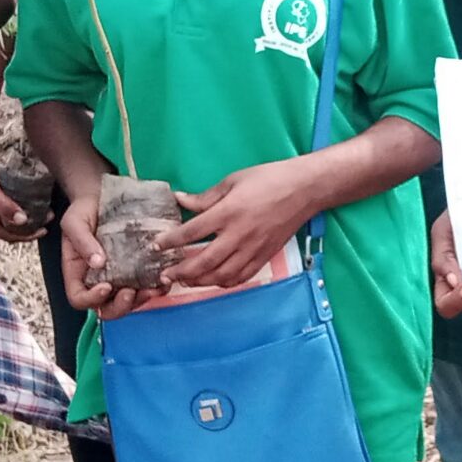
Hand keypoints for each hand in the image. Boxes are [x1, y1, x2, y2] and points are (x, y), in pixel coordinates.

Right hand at [0, 142, 40, 243]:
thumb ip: (4, 207)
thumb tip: (22, 221)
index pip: (9, 236)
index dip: (27, 236)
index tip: (44, 229)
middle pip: (11, 230)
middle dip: (29, 227)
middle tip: (46, 218)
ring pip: (10, 219)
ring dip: (27, 218)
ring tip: (42, 211)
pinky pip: (9, 209)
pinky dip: (20, 208)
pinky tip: (31, 202)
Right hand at [59, 183, 149, 318]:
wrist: (100, 196)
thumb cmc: (83, 211)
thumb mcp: (74, 222)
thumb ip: (82, 242)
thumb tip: (97, 262)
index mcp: (78, 273)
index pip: (80, 299)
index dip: (92, 299)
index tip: (106, 286)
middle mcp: (98, 280)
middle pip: (107, 308)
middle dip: (121, 306)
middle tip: (131, 292)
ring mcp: (118, 277)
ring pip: (129, 301)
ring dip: (141, 300)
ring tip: (154, 287)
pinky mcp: (136, 269)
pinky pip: (145, 285)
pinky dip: (155, 287)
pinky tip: (163, 280)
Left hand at [158, 160, 320, 290]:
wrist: (304, 190)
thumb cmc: (268, 179)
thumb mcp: (233, 181)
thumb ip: (206, 197)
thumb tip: (181, 200)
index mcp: (229, 212)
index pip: (192, 232)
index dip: (171, 241)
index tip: (157, 246)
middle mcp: (240, 234)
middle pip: (204, 261)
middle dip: (181, 271)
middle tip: (164, 275)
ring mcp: (253, 248)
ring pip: (222, 275)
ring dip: (200, 281)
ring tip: (185, 280)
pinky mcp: (265, 256)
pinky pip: (242, 277)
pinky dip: (224, 282)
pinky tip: (214, 281)